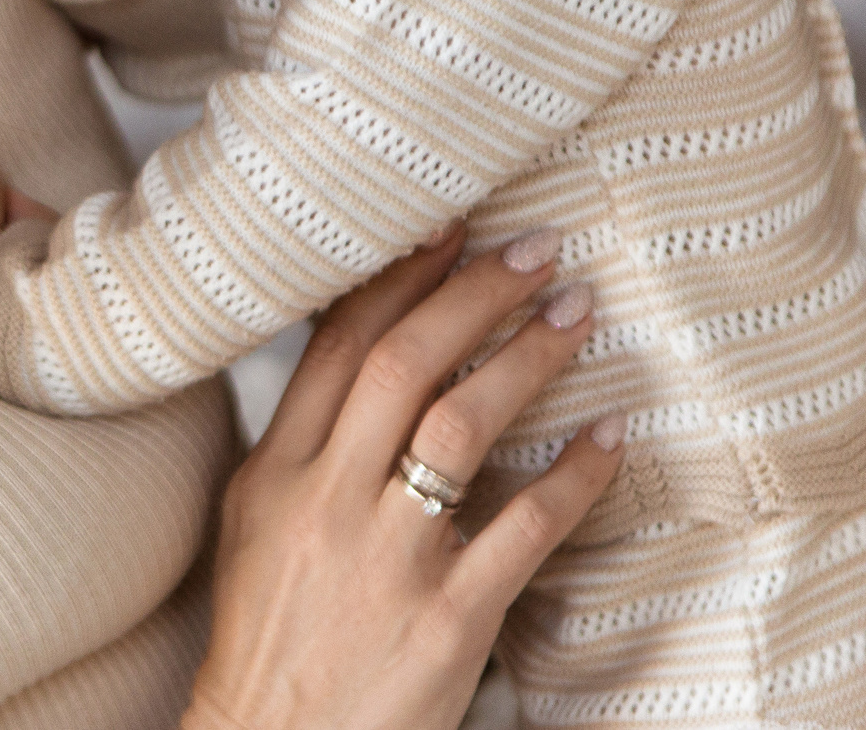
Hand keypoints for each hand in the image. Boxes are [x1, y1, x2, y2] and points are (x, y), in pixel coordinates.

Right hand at [186, 224, 624, 729]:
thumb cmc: (270, 637)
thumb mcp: (255, 525)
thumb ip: (301, 444)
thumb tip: (355, 356)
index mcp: (275, 473)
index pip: (338, 346)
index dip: (400, 277)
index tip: (453, 229)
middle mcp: (327, 502)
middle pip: (402, 366)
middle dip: (474, 294)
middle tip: (536, 249)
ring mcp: (388, 560)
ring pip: (462, 427)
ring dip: (527, 359)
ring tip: (575, 314)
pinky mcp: (448, 619)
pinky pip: (526, 529)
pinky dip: (575, 474)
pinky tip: (610, 436)